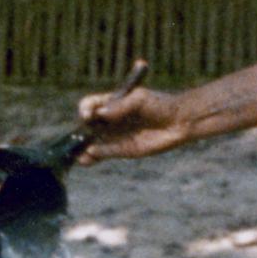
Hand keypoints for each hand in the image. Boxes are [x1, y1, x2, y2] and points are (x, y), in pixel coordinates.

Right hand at [76, 85, 190, 160]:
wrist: (178, 122)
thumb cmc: (160, 105)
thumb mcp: (140, 100)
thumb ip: (120, 106)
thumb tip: (100, 114)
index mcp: (111, 102)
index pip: (90, 104)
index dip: (85, 109)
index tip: (88, 114)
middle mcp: (109, 119)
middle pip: (86, 125)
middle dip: (79, 130)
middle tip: (80, 136)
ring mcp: (114, 135)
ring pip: (92, 141)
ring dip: (82, 147)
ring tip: (77, 153)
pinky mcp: (122, 150)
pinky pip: (103, 153)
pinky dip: (93, 156)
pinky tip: (88, 157)